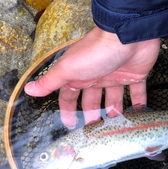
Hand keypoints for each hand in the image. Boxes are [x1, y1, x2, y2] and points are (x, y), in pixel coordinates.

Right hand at [24, 27, 160, 127]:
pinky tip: (138, 116)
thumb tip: (28, 90)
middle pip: (92, 100)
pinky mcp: (135, 75)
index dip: (68, 110)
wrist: (128, 35)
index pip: (70, 95)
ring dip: (114, 113)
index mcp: (79, 74)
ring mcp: (116, 75)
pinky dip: (139, 103)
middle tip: (95, 133)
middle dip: (92, 116)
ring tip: (116, 128)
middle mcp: (97, 76)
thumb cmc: (95, 52)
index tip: (69, 125)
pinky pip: (137, 93)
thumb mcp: (68, 69)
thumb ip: (49, 81)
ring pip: (114, 99)